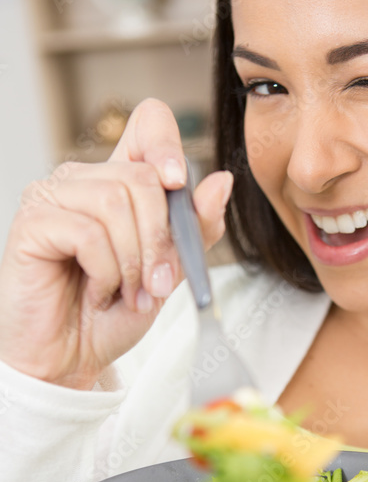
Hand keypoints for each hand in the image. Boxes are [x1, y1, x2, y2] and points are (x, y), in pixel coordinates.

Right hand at [0, 98, 232, 389]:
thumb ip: (195, 228)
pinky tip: (96, 291)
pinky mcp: (33, 221)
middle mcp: (85, 179)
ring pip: (116, 203)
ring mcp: (54, 195)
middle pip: (142, 177)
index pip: (149, 122)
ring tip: (124, 292)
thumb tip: (221, 181)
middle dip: (159, 240)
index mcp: (120, 181)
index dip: (168, 144)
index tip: (178, 183)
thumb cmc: (113, 314)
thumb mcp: (169, 271)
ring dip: (133, 261)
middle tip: (154, 284)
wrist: (69, 359)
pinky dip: (105, 272)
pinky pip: (87, 232)